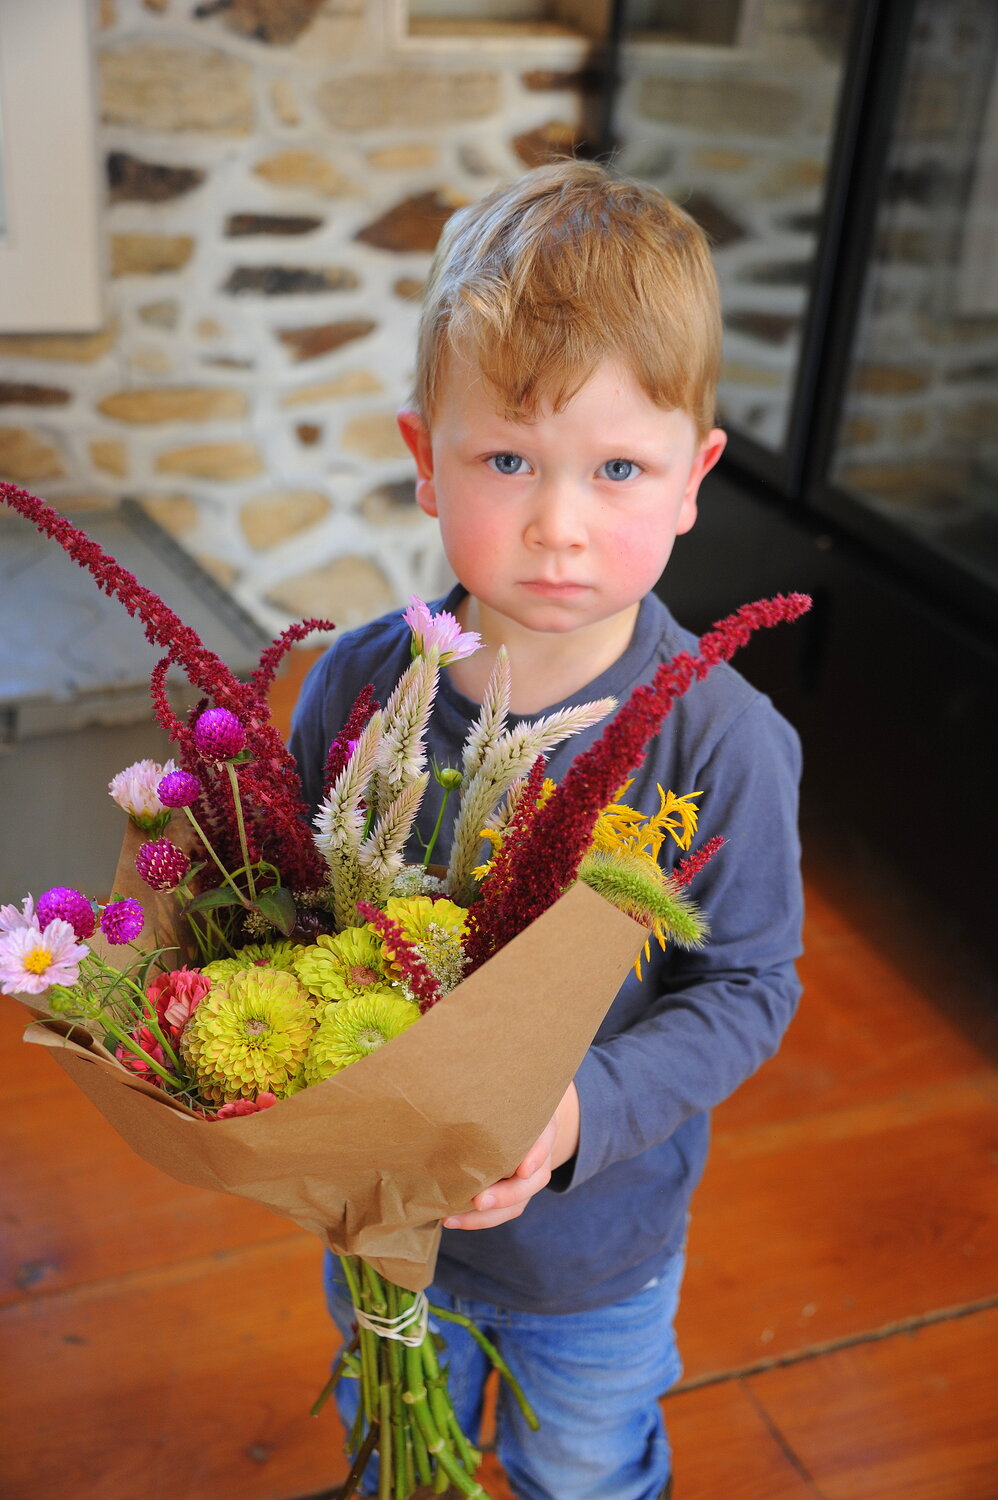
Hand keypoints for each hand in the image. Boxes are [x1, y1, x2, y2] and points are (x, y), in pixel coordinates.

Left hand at [442, 1083, 579, 1230]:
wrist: (520, 1118)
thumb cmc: (507, 1103)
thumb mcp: (508, 1096)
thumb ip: (491, 1095)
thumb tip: (452, 1085)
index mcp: (541, 1126)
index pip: (544, 1140)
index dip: (536, 1155)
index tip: (523, 1169)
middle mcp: (538, 1156)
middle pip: (534, 1180)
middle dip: (506, 1194)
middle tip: (479, 1200)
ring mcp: (528, 1179)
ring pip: (517, 1204)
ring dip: (485, 1216)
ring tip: (452, 1218)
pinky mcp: (514, 1194)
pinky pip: (502, 1212)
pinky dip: (477, 1220)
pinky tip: (451, 1218)